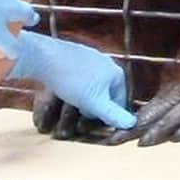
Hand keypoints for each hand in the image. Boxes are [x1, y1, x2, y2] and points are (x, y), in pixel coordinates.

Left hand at [9, 31, 135, 129]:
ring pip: (93, 84)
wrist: (46, 58)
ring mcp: (92, 57)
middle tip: (81, 111)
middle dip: (94, 104)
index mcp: (116, 73)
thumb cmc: (72, 81)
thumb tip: (132, 124)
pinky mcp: (77, 55)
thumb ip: (113, 115)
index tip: (93, 120)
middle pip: (106, 92)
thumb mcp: (95, 103)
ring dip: (84, 96)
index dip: (107, 114)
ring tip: (71, 101)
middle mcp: (107, 63)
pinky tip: (64, 88)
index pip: (120, 101)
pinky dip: (75, 84)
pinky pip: (81, 75)